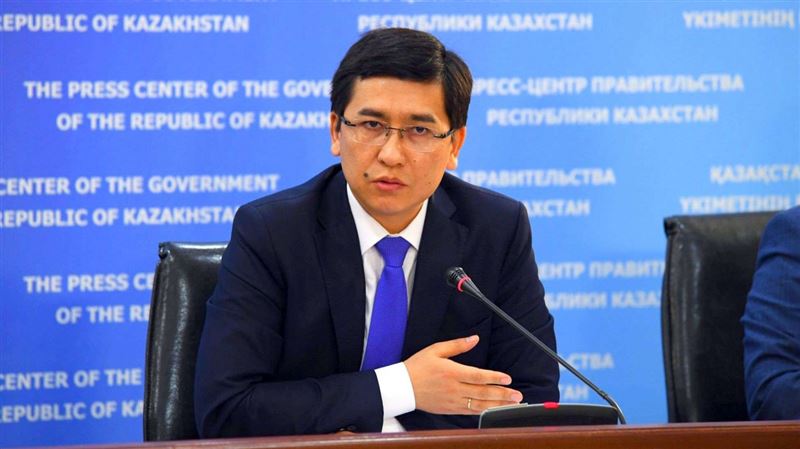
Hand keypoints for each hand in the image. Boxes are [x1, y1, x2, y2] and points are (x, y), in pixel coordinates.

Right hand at [404, 335, 522, 414]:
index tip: (507, 378)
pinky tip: (494, 409)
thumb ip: (457, 345)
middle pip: (482, 392)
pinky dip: (484, 411)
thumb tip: (474, 338)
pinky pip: (470, 412)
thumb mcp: (435, 350)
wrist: (402, 387)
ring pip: (479, 404)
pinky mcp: (450, 409)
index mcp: (451, 372)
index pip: (478, 376)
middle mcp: (454, 388)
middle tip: (518, 395)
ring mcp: (452, 401)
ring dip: (497, 405)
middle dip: (502, 394)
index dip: (494, 377)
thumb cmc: (418, 367)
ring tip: (512, 404)